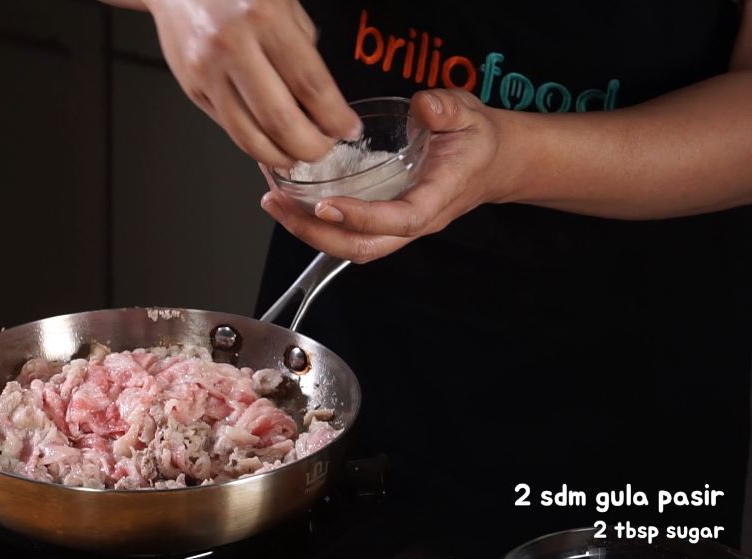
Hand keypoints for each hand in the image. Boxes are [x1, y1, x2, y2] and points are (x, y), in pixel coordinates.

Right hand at [144, 0, 361, 167]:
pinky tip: (271, 144)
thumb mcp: (281, 1)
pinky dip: (255, 144)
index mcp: (264, 18)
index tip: (349, 129)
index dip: (334, 116)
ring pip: (249, 136)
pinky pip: (229, 128)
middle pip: (279, 120)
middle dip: (310, 147)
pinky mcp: (192, 89)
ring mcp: (207, 72)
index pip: (310, 84)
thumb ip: (301, 45)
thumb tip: (320, 97)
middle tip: (324, 150)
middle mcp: (232, 47)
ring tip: (298, 156)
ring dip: (281, 156)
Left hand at [260, 89, 515, 262]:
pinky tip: (289, 202)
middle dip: (317, 233)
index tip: (326, 205)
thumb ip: (448, 108)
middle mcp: (416, 221)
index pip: (401, 219)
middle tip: (279, 205)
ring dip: (309, 232)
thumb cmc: (477, 138)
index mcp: (438, 197)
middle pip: (364, 247)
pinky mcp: (383, 221)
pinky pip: (347, 234)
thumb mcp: (468, 112)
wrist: (491, 162)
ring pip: (351, 246)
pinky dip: (316, 224)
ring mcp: (397, 227)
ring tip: (274, 204)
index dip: (363, 217)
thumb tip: (425, 106)